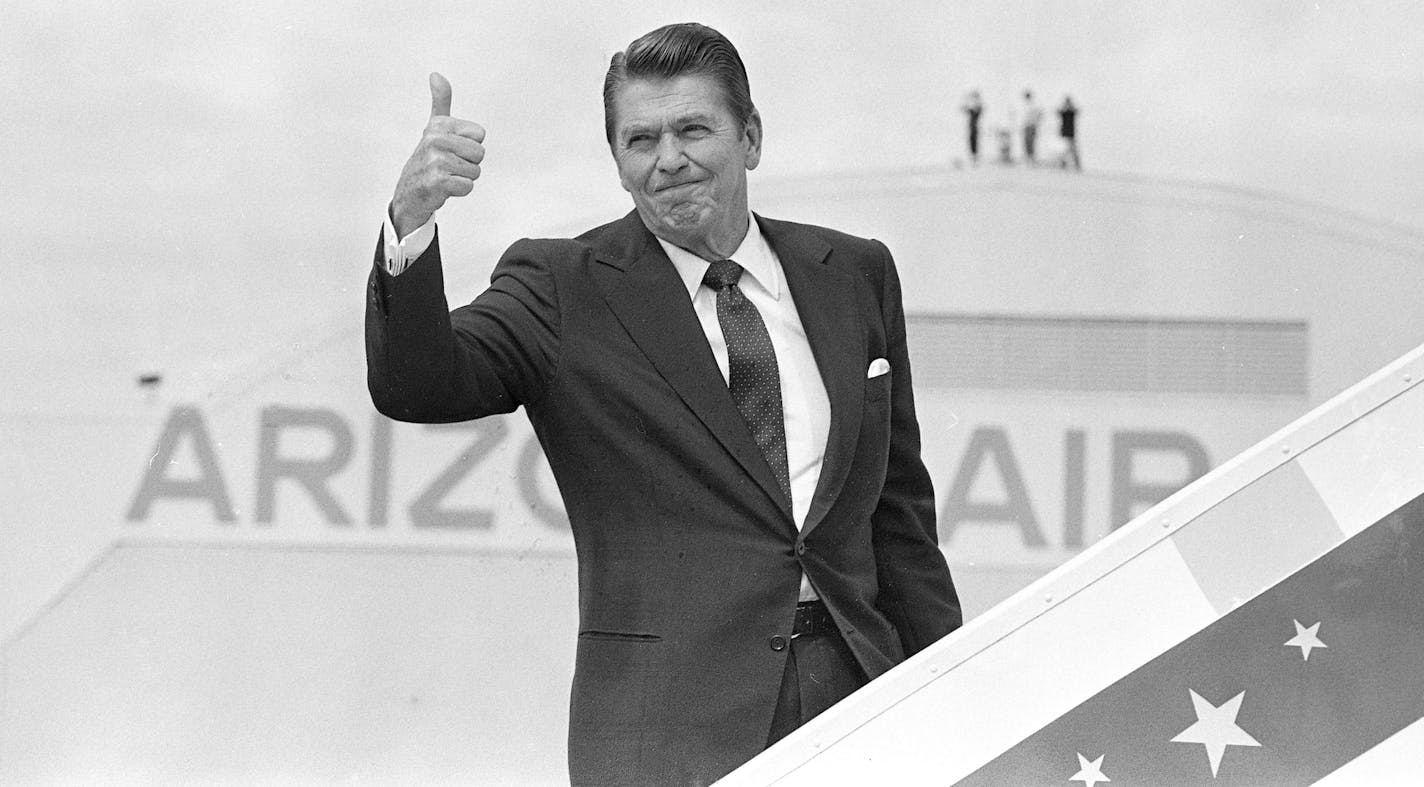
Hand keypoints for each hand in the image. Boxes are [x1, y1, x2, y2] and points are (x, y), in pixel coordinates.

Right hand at [390, 73, 486, 238]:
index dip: (470, 146)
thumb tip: (436, 74)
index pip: (480, 135)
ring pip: (475, 171)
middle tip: (448, 166)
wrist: (409, 193)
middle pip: (480, 153)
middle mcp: (435, 139)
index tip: (452, 150)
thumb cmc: (427, 159)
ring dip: (463, 178)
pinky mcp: (438, 181)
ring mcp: (435, 160)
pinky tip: (443, 188)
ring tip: (445, 176)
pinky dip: (459, 191)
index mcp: (439, 125)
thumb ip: (440, 101)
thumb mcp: (433, 128)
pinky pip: (468, 186)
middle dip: (468, 164)